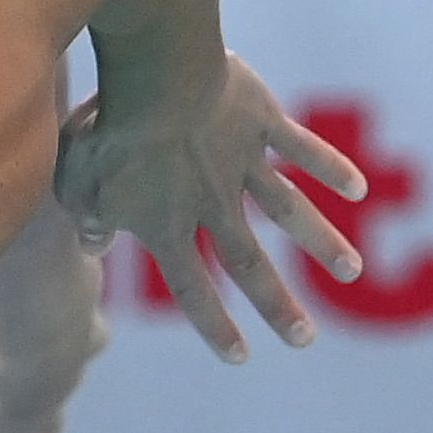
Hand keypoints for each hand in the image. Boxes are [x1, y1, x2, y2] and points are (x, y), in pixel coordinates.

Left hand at [53, 51, 368, 362]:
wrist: (153, 74)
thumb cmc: (105, 129)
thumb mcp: (76, 183)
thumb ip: (88, 218)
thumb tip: (93, 245)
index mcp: (167, 223)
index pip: (191, 287)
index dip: (213, 324)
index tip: (240, 357)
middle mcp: (212, 202)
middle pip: (248, 263)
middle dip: (277, 304)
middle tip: (304, 339)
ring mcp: (243, 161)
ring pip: (289, 211)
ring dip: (322, 243)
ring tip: (352, 271)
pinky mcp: (262, 120)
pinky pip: (302, 148)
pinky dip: (330, 167)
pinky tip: (356, 188)